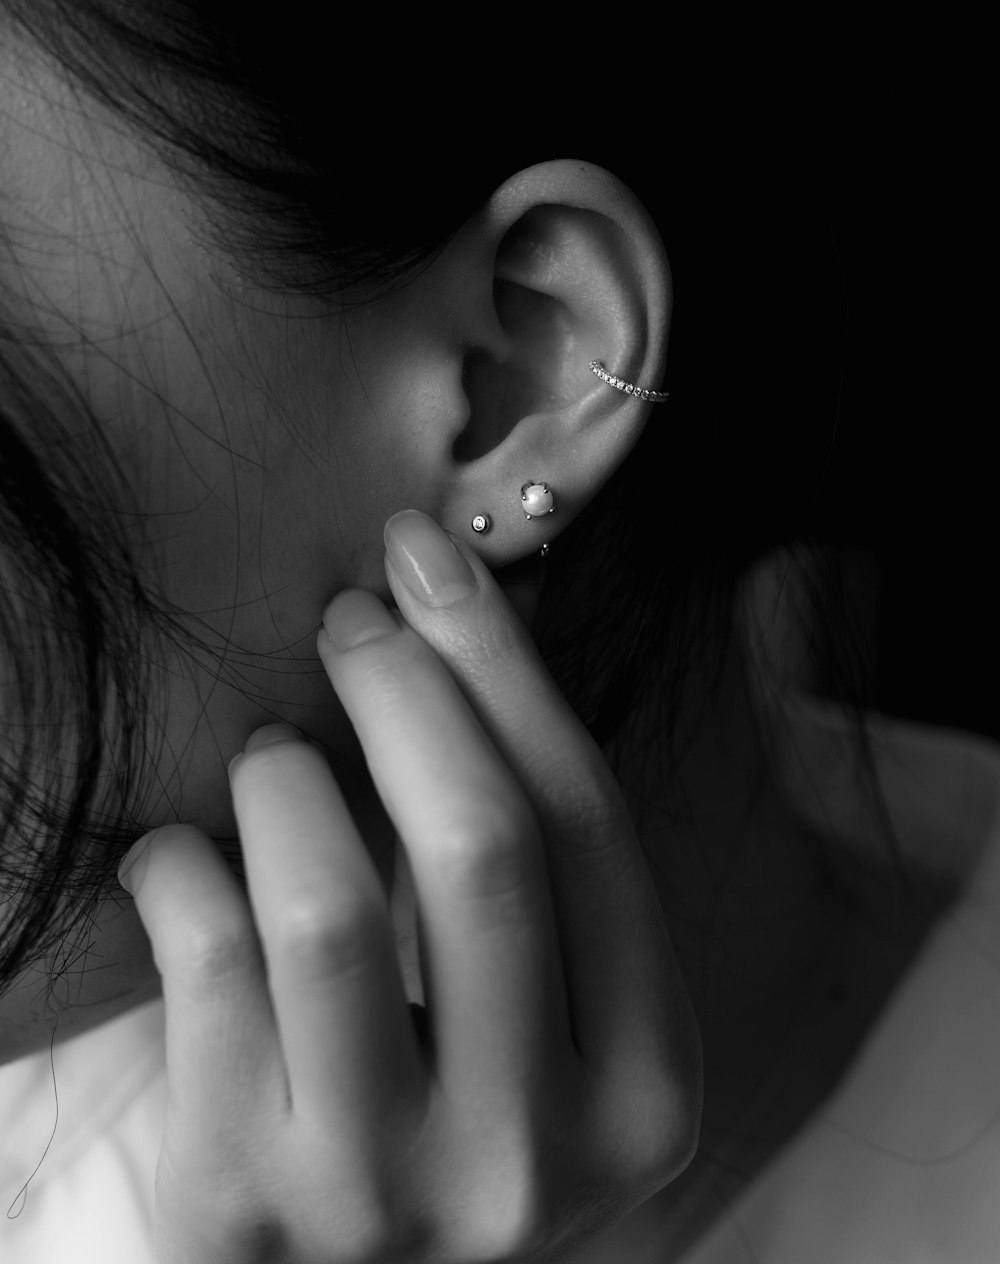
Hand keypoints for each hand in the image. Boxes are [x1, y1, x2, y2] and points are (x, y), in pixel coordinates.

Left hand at [118, 510, 700, 1263]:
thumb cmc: (459, 1114)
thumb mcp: (552, 1019)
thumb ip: (546, 866)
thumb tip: (464, 622)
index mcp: (645, 1085)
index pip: (586, 818)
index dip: (501, 661)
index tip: (427, 557)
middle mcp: (537, 1156)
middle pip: (479, 845)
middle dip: (400, 686)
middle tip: (345, 619)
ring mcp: (385, 1196)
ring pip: (329, 908)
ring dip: (283, 780)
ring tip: (265, 757)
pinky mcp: (240, 1207)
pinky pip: (204, 968)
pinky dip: (178, 868)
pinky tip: (178, 859)